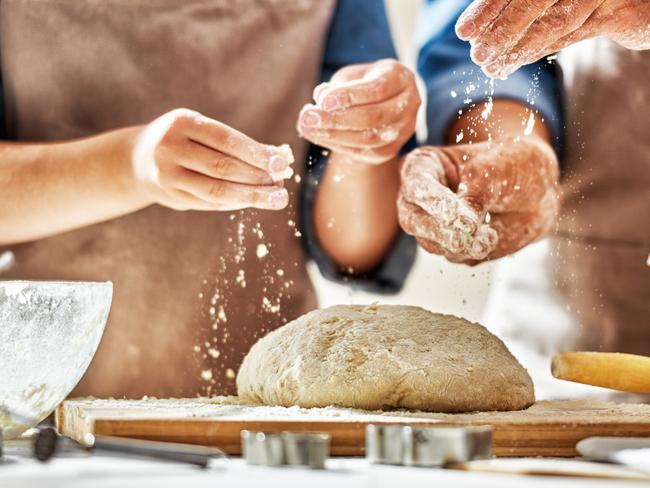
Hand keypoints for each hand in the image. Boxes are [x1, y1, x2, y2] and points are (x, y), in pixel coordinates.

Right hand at [132, 108, 293, 210]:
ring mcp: (167, 175)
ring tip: (275, 198)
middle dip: (257, 178)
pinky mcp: (171, 197)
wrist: (138, 158)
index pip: (225, 140)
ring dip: (250, 196)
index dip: (255, 153)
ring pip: (216, 191)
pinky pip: (210, 203)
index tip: (281, 163)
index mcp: (182, 123)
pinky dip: (235, 203)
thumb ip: (236, 144)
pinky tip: (252, 201)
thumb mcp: (203, 130)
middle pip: (222, 168)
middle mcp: (170, 148)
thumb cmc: (185, 139)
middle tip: (281, 185)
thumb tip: (279, 157)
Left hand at [297, 59, 420, 163]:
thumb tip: (320, 98)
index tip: (322, 100)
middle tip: (308, 117)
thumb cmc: (366, 81)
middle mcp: (409, 105)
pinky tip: (318, 136)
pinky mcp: (390, 150)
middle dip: (337, 119)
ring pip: (369, 139)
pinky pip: (364, 151)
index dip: (349, 96)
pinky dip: (338, 145)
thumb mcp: (353, 75)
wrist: (386, 101)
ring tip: (307, 128)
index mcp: (401, 79)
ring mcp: (403, 131)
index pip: (377, 90)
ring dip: (334, 135)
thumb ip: (339, 85)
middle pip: (373, 117)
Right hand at [398, 137, 559, 263]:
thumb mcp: (496, 170)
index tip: (454, 214)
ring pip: (431, 244)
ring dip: (461, 244)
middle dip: (438, 231)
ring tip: (490, 235)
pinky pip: (453, 256)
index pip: (417, 185)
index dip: (433, 201)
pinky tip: (492, 236)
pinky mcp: (448, 245)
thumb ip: (476, 196)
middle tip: (461, 240)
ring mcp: (431, 224)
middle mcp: (420, 197)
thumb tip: (463, 226)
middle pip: (412, 220)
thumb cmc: (512, 166)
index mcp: (424, 166)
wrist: (537, 190)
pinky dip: (473, 251)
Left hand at [456, 0, 649, 77]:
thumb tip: (477, 31)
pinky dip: (540, 50)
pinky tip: (516, 63)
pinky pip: (574, 34)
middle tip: (477, 56)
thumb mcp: (551, 0)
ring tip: (491, 67)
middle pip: (531, 1)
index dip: (487, 8)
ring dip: (516, 48)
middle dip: (499, 31)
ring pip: (552, 22)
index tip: (464, 32)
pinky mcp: (620, 11)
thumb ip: (519, 7)